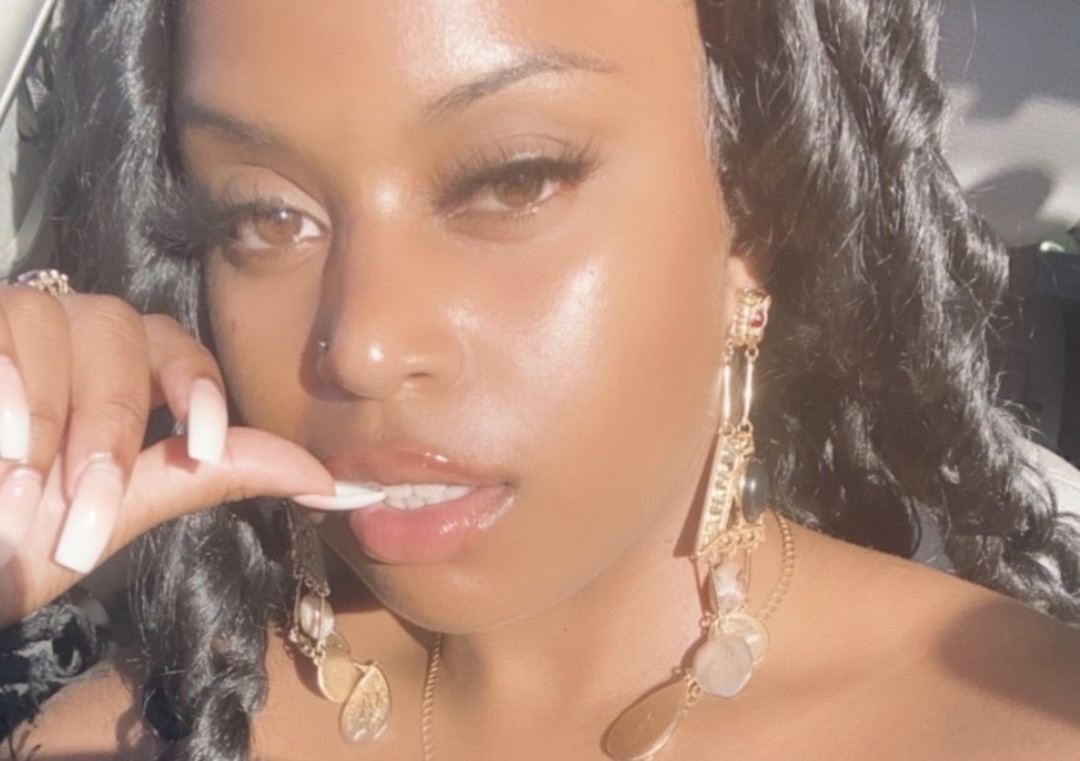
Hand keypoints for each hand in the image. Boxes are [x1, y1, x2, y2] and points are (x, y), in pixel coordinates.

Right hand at [0, 284, 335, 628]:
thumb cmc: (19, 539)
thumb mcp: (120, 511)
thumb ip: (216, 476)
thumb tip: (329, 481)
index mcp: (121, 370)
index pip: (177, 344)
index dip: (196, 384)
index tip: (206, 442)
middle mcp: (69, 333)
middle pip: (121, 330)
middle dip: (109, 424)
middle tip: (87, 506)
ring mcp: (10, 324)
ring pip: (53, 321)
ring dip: (46, 418)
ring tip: (21, 489)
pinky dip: (3, 384)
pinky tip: (0, 446)